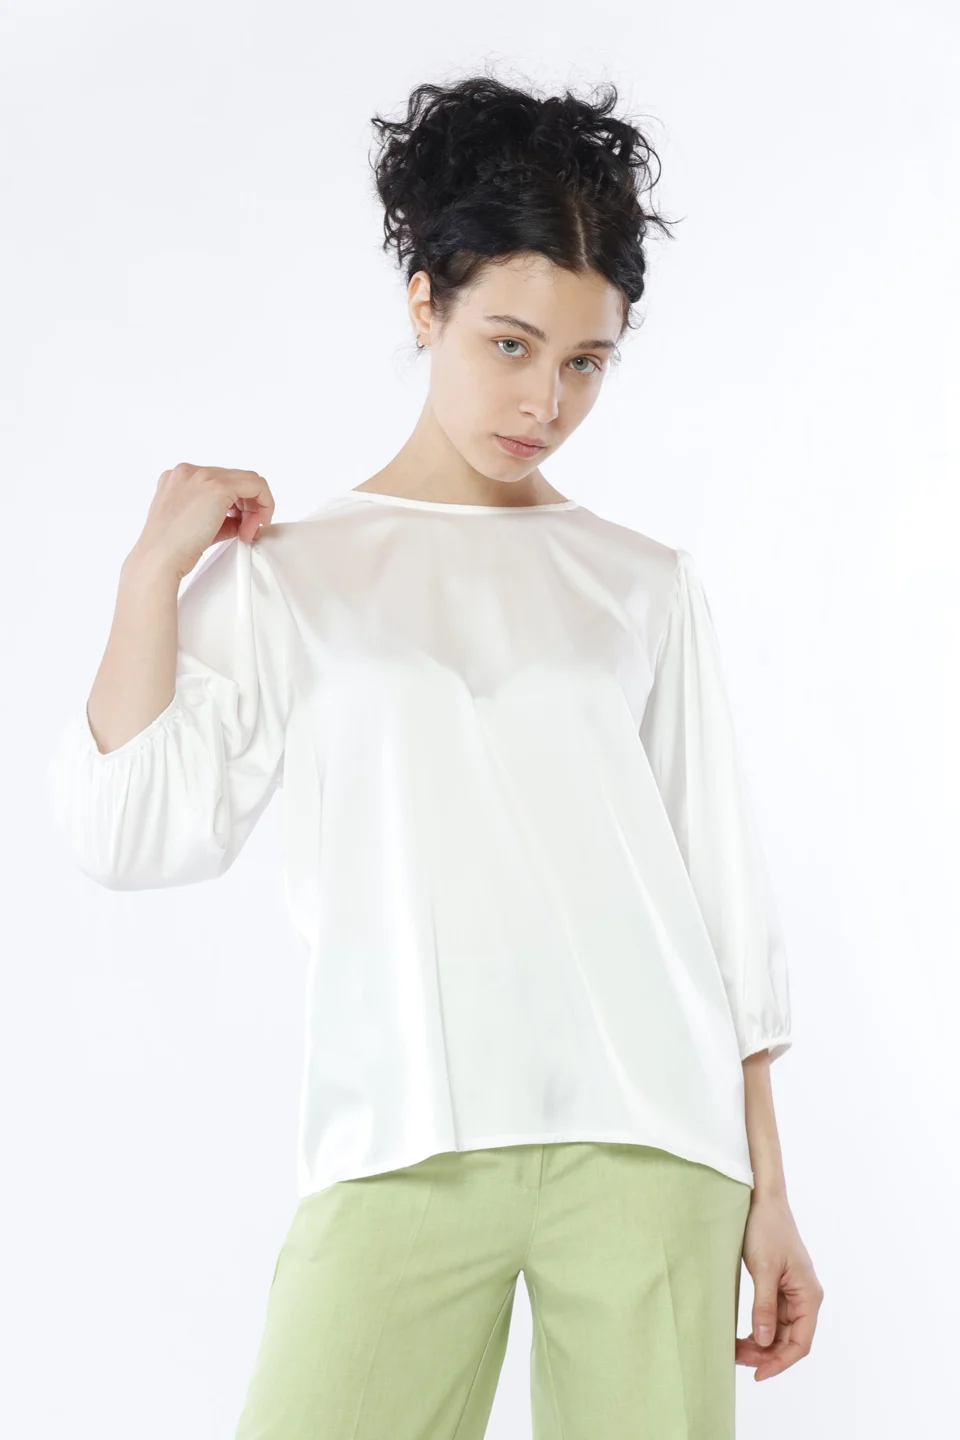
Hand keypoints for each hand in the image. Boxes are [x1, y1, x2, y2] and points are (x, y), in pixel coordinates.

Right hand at [131, 462, 275, 580]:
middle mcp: (188, 472)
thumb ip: (220, 516)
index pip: (220, 482)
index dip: (236, 504)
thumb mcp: (196, 525)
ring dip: (254, 508)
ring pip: (247, 481)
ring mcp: (202, 476)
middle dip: (247, 507)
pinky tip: (254, 525)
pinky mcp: (218, 487)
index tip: (241, 525)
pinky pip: (256, 486)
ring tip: (247, 532)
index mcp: (178, 479)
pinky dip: (263, 504)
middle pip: (235, 480)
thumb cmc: (171, 548)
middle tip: (247, 531)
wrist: (160, 558)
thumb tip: (243, 520)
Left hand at [736, 1191, 823, 1380]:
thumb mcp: (763, 1268)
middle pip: (789, 1340)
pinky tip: (741, 1335)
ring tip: (734, 1350)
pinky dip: (759, 1328)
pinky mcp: (779, 1285)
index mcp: (809, 1295)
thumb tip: (765, 1342)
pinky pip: (772, 1316)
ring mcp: (793, 1292)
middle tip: (736, 1360)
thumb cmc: (766, 1228)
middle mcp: (805, 1297)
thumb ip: (764, 1306)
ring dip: (760, 1343)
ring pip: (779, 1330)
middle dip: (765, 1354)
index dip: (780, 1362)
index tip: (757, 1374)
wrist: (762, 1198)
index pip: (800, 1343)